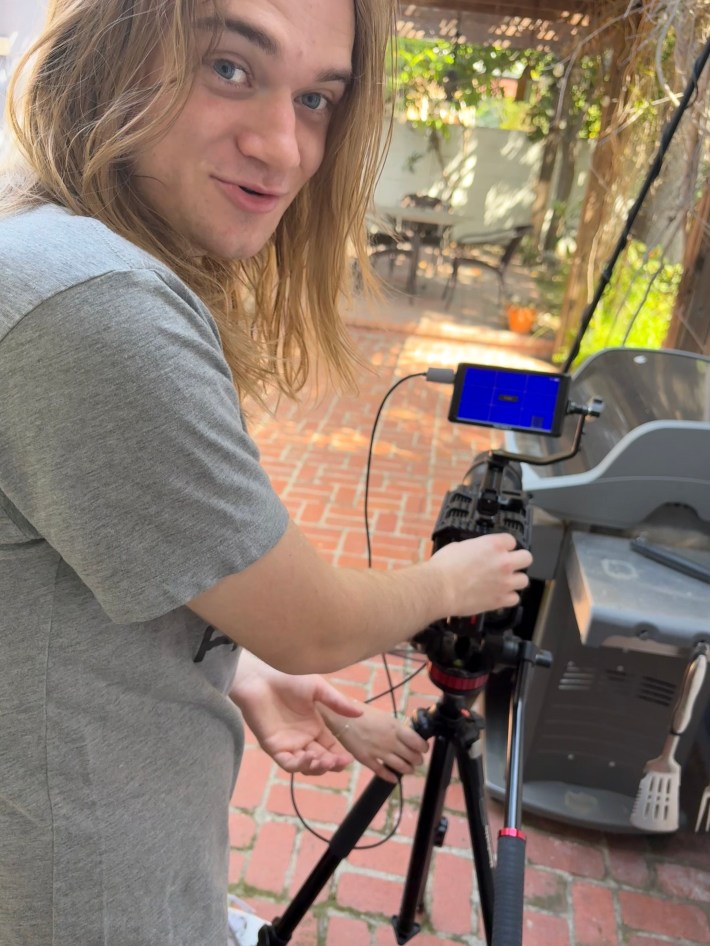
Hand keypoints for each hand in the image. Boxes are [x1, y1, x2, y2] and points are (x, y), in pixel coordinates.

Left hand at [230, 651, 361, 774]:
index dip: (340, 757)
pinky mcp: (273, 747)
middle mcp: (302, 739)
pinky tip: (309, 756)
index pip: (331, 748)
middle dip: (331, 764)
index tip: (349, 759)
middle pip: (320, 761)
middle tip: (339, 761)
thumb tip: (360, 713)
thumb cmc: (288, 678)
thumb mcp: (318, 688)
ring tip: (324, 760)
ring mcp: (288, 744)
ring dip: (317, 767)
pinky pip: (287, 763)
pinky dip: (299, 765)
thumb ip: (337, 702)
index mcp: (314, 727)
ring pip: (305, 766)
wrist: (260, 677)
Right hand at [318, 701, 427, 783]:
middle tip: (417, 760)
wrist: (341, 717)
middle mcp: (389, 741)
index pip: (417, 742)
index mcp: (395, 727)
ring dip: (408, 769)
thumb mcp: (384, 717)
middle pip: (411, 756)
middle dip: (417, 760)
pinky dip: (391, 777)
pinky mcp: (366, 759)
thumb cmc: (362, 713)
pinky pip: (382, 772)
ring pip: (400, 766)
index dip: (423, 748)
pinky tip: (395, 778)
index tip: (424, 749)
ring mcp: (378, 752)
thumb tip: (407, 735)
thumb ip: (396, 728)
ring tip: (409, 769)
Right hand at [429, 532, 531, 616]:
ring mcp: (504, 582)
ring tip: (504, 582)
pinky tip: (499, 595)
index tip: (500, 549)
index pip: (511, 540)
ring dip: (515, 580)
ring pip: (524, 580)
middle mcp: (503, 562)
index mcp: (493, 545)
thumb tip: (475, 552)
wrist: (439, 588)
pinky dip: (508, 597)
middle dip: (518, 560)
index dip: (505, 545)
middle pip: (526, 558)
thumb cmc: (444, 567)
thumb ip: (475, 548)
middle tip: (509, 564)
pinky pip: (515, 598)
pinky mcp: (500, 600)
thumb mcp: (459, 546)